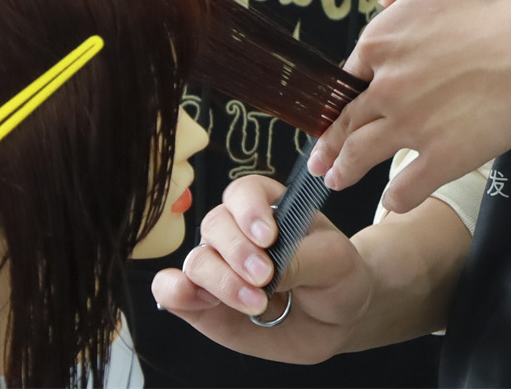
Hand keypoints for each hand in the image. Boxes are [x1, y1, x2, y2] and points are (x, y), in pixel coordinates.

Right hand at [150, 174, 372, 364]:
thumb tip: (266, 274)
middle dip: (237, 252)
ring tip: (256, 303)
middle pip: (215, 225)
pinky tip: (195, 300)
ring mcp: (218, 268)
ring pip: (196, 260)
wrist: (338, 319)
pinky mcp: (204, 304)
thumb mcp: (335, 262)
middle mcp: (236, 234)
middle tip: (265, 277)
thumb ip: (301, 260)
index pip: (244, 192)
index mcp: (268, 208)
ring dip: (221, 281)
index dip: (250, 210)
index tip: (269, 237)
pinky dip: (174, 292)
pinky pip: (172, 291)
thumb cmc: (337, 277)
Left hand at [310, 0, 510, 212]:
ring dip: (346, 170)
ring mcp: (412, 125)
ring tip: (337, 180)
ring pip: (363, 155)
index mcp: (383, 39)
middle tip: (320, 158)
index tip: (350, 100)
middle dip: (330, 142)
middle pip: (348, 120)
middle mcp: (387, 86)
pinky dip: (396, 198)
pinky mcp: (444, 157)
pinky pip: (407, 189)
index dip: (354, 86)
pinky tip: (395, 201)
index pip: (354, 71)